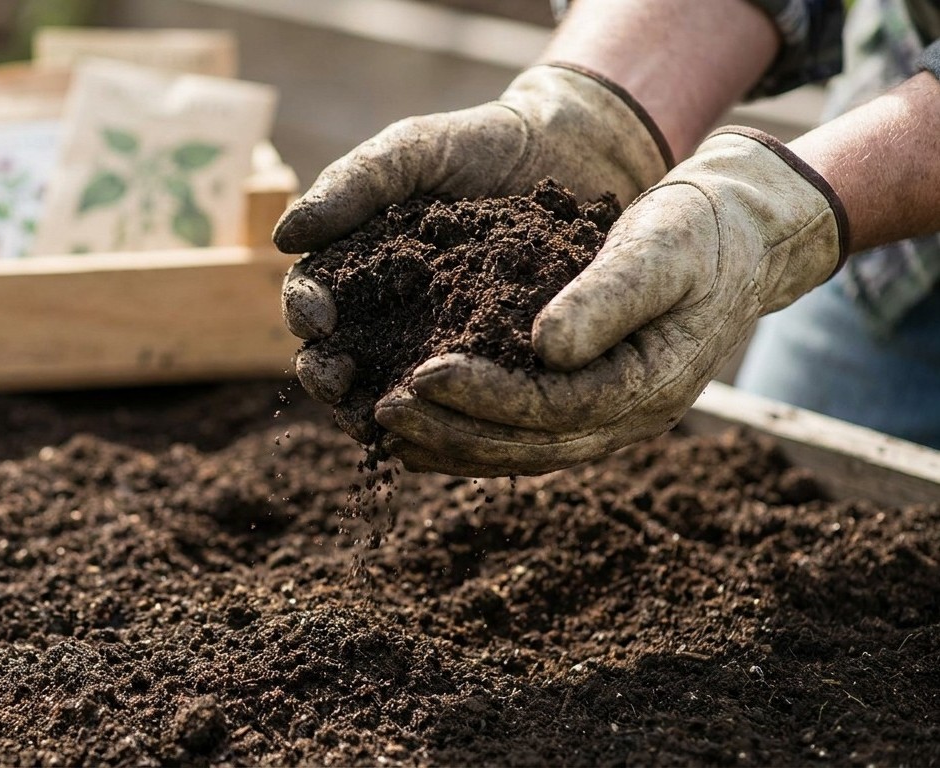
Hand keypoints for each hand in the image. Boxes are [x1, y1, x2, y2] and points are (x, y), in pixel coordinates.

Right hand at [279, 63, 671, 420]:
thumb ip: (353, 184)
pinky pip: (459, 398)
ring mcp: (436, 342)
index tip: (318, 320)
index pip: (311, 297)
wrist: (572, 150)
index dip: (304, 312)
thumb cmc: (480, 143)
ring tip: (382, 417)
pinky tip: (448, 424)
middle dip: (327, 375)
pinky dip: (446, 416)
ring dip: (376, 409)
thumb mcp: (413, 150)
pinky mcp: (489, 363)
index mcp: (356, 264)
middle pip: (337, 356)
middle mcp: (387, 312)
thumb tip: (283, 238)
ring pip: (390, 389)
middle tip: (337, 385)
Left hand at [374, 128, 847, 475]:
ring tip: (384, 429)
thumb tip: (546, 348)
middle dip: (454, 431)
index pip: (556, 407)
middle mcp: (630, 417)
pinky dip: (469, 433)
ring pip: (522, 452)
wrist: (739, 240)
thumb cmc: (699, 232)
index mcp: (653, 384)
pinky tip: (417, 425)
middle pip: (531, 446)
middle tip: (383, 411)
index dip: (486, 397)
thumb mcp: (659, 248)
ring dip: (452, 444)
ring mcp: (611, 419)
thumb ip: (608, 297)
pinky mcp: (588, 405)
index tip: (422, 375)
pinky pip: (523, 434)